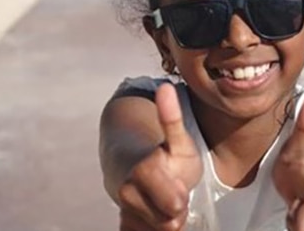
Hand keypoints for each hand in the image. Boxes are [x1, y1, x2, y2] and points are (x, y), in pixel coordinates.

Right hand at [118, 84, 202, 230]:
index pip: (175, 205)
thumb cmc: (164, 155)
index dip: (181, 197)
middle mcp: (127, 190)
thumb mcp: (178, 139)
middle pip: (169, 223)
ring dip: (165, 219)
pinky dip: (152, 229)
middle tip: (172, 192)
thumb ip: (172, 120)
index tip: (179, 186)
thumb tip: (166, 87)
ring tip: (163, 200)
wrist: (131, 166)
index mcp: (144, 169)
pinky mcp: (122, 224)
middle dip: (175, 210)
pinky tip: (153, 212)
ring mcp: (122, 208)